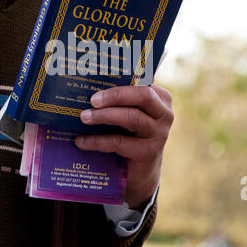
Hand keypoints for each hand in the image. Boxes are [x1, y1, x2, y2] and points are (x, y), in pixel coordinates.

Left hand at [75, 84, 173, 209]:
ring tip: (84, 117)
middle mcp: (164, 113)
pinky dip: (98, 141)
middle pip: (142, 95)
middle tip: (92, 99)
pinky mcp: (149, 152)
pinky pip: (120, 142)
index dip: (123, 77)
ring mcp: (159, 133)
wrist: (140, 170)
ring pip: (131, 117)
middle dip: (115, 95)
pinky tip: (82, 141)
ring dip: (104, 116)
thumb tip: (89, 85)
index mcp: (160, 97)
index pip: (142, 81)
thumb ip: (119, 100)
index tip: (99, 76)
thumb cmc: (130, 134)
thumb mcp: (128, 112)